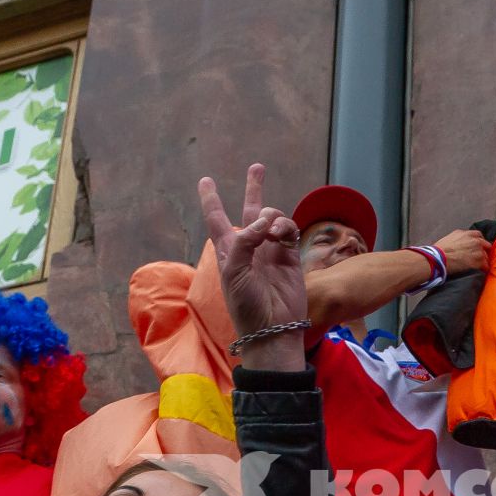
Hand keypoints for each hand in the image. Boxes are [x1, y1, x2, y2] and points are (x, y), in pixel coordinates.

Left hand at [198, 164, 306, 369]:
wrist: (272, 327)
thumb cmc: (246, 304)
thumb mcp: (233, 272)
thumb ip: (244, 241)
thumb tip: (264, 221)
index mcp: (228, 251)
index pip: (217, 219)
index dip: (211, 199)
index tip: (205, 180)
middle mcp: (250, 247)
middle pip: (249, 210)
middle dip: (254, 188)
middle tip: (257, 167)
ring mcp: (271, 250)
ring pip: (271, 218)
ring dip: (270, 215)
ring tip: (270, 230)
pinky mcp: (290, 256)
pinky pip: (288, 230)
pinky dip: (284, 226)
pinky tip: (279, 234)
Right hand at [434, 228, 492, 275]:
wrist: (439, 258)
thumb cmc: (440, 250)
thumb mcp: (449, 238)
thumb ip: (458, 239)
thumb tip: (459, 244)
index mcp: (466, 234)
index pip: (478, 235)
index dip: (478, 241)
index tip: (477, 246)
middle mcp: (474, 240)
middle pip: (485, 244)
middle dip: (483, 250)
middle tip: (479, 256)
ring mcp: (478, 250)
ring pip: (486, 256)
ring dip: (483, 260)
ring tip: (479, 266)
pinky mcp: (479, 261)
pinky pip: (485, 266)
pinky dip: (483, 268)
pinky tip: (480, 271)